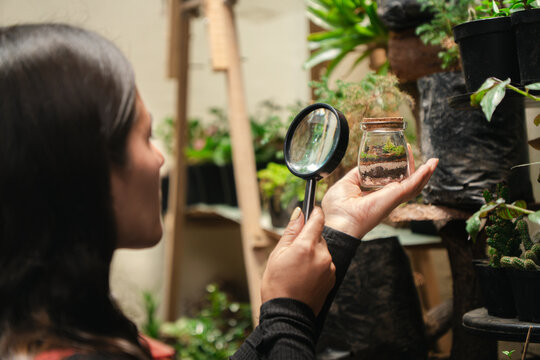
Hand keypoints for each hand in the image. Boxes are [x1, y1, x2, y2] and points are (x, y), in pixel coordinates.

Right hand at [261, 207, 335, 314]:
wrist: (287, 314)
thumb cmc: (277, 284)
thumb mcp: (278, 254)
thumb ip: (291, 231)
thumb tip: (299, 213)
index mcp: (306, 246)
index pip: (318, 219)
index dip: (314, 212)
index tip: (311, 210)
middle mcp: (322, 254)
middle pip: (319, 236)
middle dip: (308, 239)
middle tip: (293, 251)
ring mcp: (329, 267)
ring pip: (322, 250)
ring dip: (313, 253)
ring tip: (297, 268)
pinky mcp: (332, 278)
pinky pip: (326, 263)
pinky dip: (317, 265)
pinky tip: (304, 276)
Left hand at [322, 149, 437, 238]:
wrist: (338, 222)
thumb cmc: (338, 209)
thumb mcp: (347, 184)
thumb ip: (357, 175)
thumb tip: (363, 166)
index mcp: (376, 196)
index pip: (392, 183)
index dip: (397, 169)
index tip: (397, 154)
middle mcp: (387, 198)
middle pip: (406, 183)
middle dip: (412, 167)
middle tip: (410, 150)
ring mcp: (392, 198)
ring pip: (414, 185)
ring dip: (424, 172)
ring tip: (432, 161)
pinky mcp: (395, 196)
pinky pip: (413, 184)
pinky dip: (423, 175)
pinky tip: (430, 165)